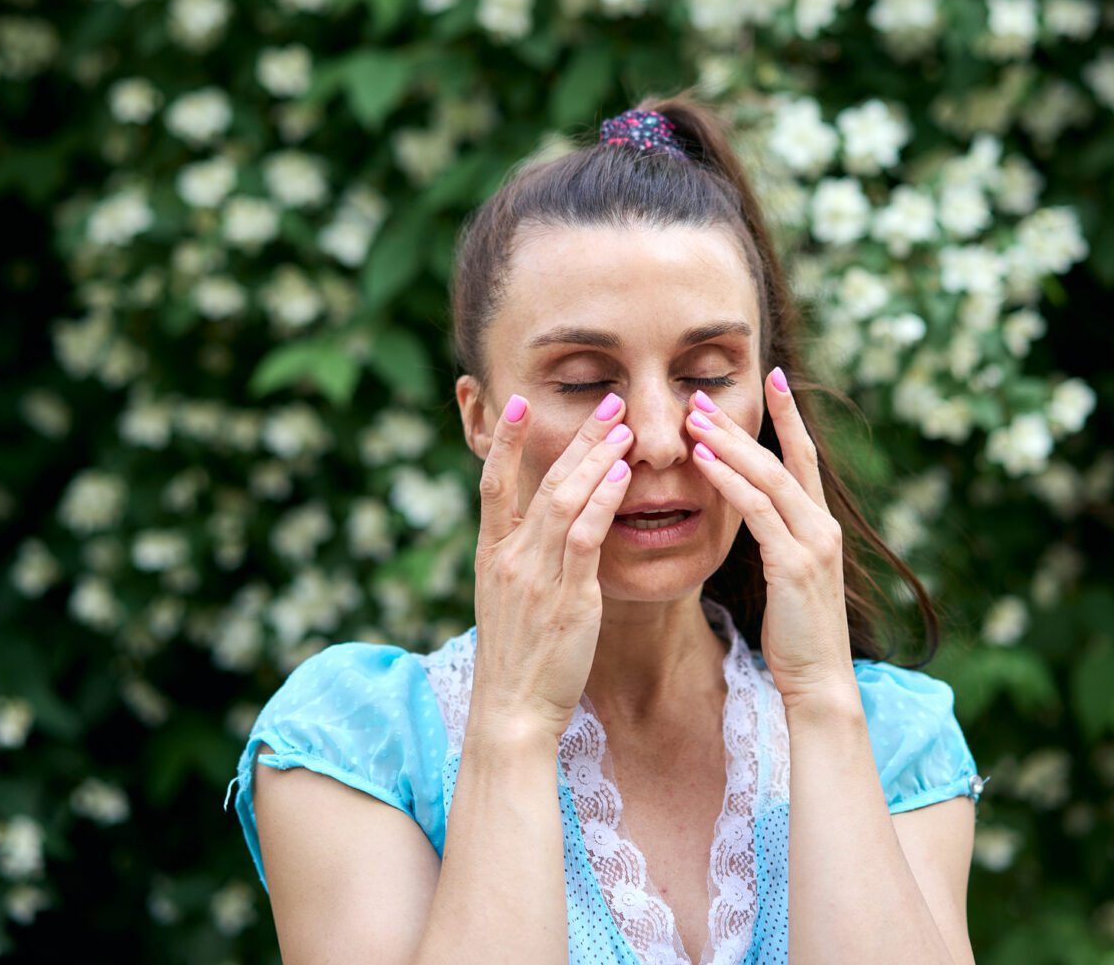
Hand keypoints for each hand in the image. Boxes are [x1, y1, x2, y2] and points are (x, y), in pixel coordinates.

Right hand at [470, 391, 634, 741]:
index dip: (505, 441)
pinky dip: (601, 502)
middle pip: (542, 481)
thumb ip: (524, 562)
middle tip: (606, 399)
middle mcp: (510, 558)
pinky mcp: (567, 600)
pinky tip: (621, 476)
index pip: (492, 483)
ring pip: (564, 500)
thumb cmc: (517, 661)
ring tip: (622, 424)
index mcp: (492, 556)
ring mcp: (536, 577)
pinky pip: (584, 539)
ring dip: (595, 458)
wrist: (511, 714)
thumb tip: (542, 531)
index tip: (517, 401)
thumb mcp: (509, 602)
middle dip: (576, 437)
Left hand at [684, 367, 853, 703]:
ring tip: (694, 415)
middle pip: (781, 457)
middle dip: (742, 423)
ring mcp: (812, 543)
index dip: (789, 416)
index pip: (804, 457)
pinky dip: (731, 483)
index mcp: (820, 526)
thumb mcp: (788, 578)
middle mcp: (822, 525)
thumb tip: (752, 515)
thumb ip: (777, 541)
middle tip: (703, 392)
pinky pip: (758, 512)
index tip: (773, 376)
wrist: (820, 683)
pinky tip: (704, 463)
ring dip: (729, 443)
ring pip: (769, 477)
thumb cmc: (797, 636)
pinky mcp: (795, 565)